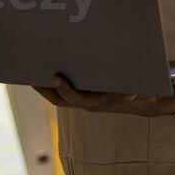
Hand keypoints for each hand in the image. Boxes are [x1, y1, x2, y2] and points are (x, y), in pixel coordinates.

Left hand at [34, 74, 174, 117]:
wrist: (145, 102)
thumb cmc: (141, 92)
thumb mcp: (142, 91)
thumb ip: (137, 93)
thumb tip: (132, 95)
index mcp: (98, 102)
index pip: (76, 99)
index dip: (65, 90)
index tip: (56, 77)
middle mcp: (88, 103)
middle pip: (59, 100)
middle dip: (44, 90)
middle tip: (29, 75)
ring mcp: (85, 100)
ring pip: (58, 97)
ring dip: (44, 87)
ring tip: (31, 70)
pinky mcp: (85, 94)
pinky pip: (65, 91)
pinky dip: (54, 84)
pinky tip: (45, 70)